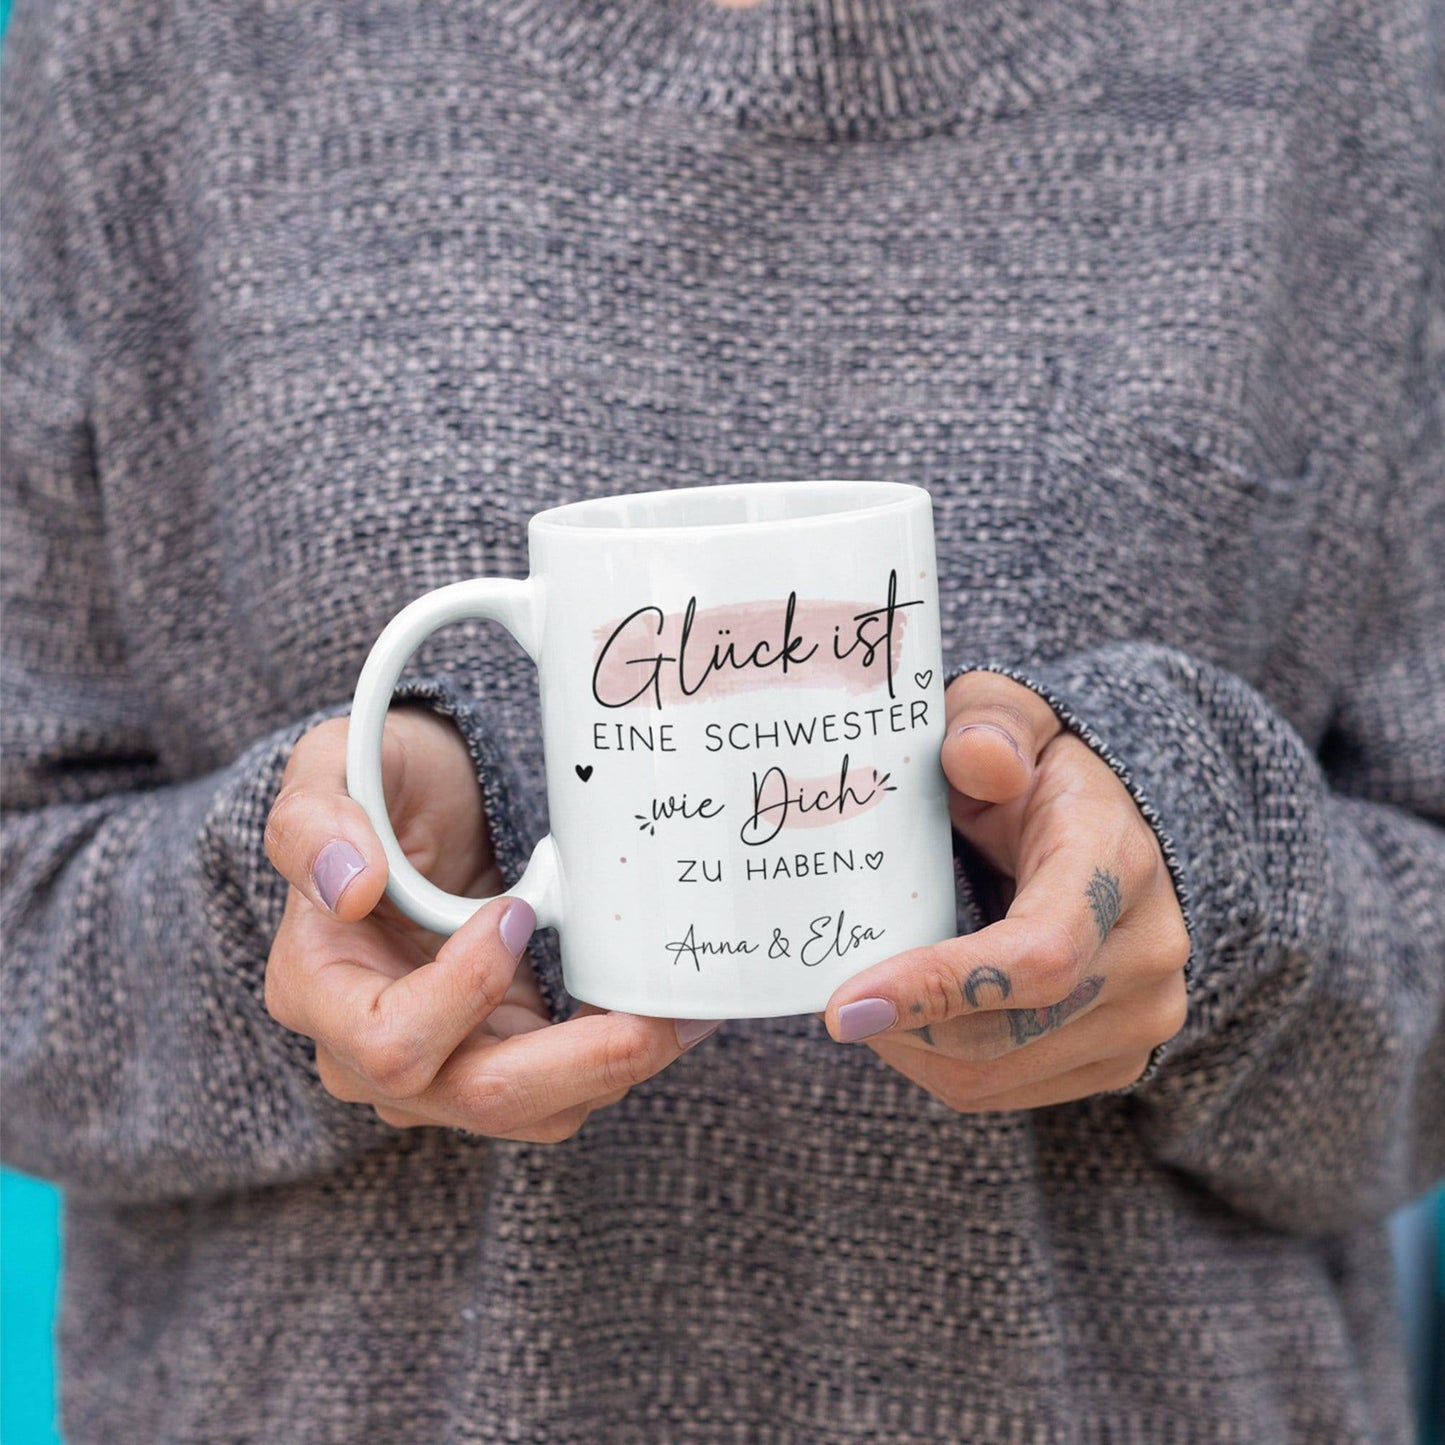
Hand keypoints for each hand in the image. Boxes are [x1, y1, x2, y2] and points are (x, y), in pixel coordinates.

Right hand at [263, 706, 715, 1142]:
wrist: (429, 806)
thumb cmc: (384, 786)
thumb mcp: (335, 767)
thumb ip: (316, 818)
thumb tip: (349, 885)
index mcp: (316, 988)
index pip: (388, 1042)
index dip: (464, 992)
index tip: (516, 912)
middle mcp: (369, 1051)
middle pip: (478, 1097)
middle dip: (581, 1063)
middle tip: (656, 1014)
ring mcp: (443, 1064)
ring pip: (537, 1112)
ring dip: (618, 1066)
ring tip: (682, 1008)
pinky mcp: (504, 1056)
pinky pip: (567, 1087)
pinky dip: (621, 1056)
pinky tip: (668, 1008)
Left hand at [821, 672, 1189, 1110]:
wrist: (1121, 824)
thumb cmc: (1041, 767)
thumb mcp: (1011, 716)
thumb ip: (989, 724)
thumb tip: (976, 758)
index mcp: (1116, 863)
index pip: (1037, 955)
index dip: (938, 988)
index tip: (843, 1005)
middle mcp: (1146, 951)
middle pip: (1006, 1032)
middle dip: (902, 1025)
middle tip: (832, 998)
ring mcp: (1141, 1017)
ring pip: (995, 1076)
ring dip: (912, 1050)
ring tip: (870, 999)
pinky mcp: (1119, 1061)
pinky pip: (1006, 1092)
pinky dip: (941, 1065)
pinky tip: (914, 1017)